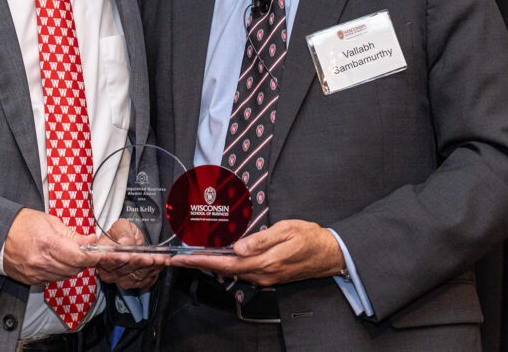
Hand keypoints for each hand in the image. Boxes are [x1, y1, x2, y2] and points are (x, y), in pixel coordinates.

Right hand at [2, 209, 97, 285]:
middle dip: (84, 261)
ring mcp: (35, 273)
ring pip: (65, 276)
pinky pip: (53, 279)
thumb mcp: (51, 222)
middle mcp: (41, 261)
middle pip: (74, 268)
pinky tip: (56, 261)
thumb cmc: (23, 224)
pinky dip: (60, 272)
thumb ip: (73, 234)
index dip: (94, 257)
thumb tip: (91, 240)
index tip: (101, 254)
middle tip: (86, 251)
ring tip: (70, 254)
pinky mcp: (31, 280)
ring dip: (73, 267)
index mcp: (48, 243)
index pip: (79, 257)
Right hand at [94, 218, 168, 289]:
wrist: (130, 241)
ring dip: (150, 267)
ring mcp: (120, 279)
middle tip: (150, 257)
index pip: (103, 260)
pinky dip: (155, 271)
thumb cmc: (122, 233)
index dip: (115, 259)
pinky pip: (145, 280)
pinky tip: (162, 263)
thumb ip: (123, 234)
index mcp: (100, 254)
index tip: (126, 256)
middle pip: (124, 269)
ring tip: (161, 259)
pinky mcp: (133, 283)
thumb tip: (125, 243)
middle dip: (139, 262)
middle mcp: (108, 270)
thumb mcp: (122, 226)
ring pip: (136, 276)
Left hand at [170, 219, 343, 286]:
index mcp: (264, 261)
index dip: (201, 261)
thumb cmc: (310, 238)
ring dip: (210, 265)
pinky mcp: (269, 275)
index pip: (225, 262)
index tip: (182, 259)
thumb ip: (261, 240)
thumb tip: (237, 247)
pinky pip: (242, 271)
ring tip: (191, 257)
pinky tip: (218, 258)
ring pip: (231, 271)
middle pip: (223, 269)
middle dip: (198, 264)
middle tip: (177, 259)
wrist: (330, 254)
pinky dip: (225, 265)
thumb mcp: (286, 230)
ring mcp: (265, 277)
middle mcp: (262, 273)